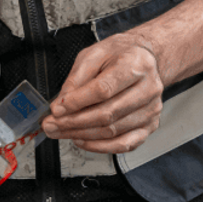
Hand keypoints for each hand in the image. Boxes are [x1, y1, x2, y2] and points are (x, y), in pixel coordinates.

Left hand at [42, 33, 163, 153]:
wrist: (145, 59)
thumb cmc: (120, 55)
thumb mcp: (93, 54)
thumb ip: (76, 79)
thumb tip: (61, 105)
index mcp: (135, 64)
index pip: (104, 89)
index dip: (77, 102)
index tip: (57, 109)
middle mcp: (148, 88)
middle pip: (107, 114)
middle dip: (73, 123)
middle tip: (51, 125)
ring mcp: (151, 110)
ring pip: (112, 131)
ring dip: (81, 135)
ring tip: (60, 132)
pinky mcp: (150, 126)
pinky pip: (124, 144)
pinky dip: (99, 146)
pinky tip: (82, 139)